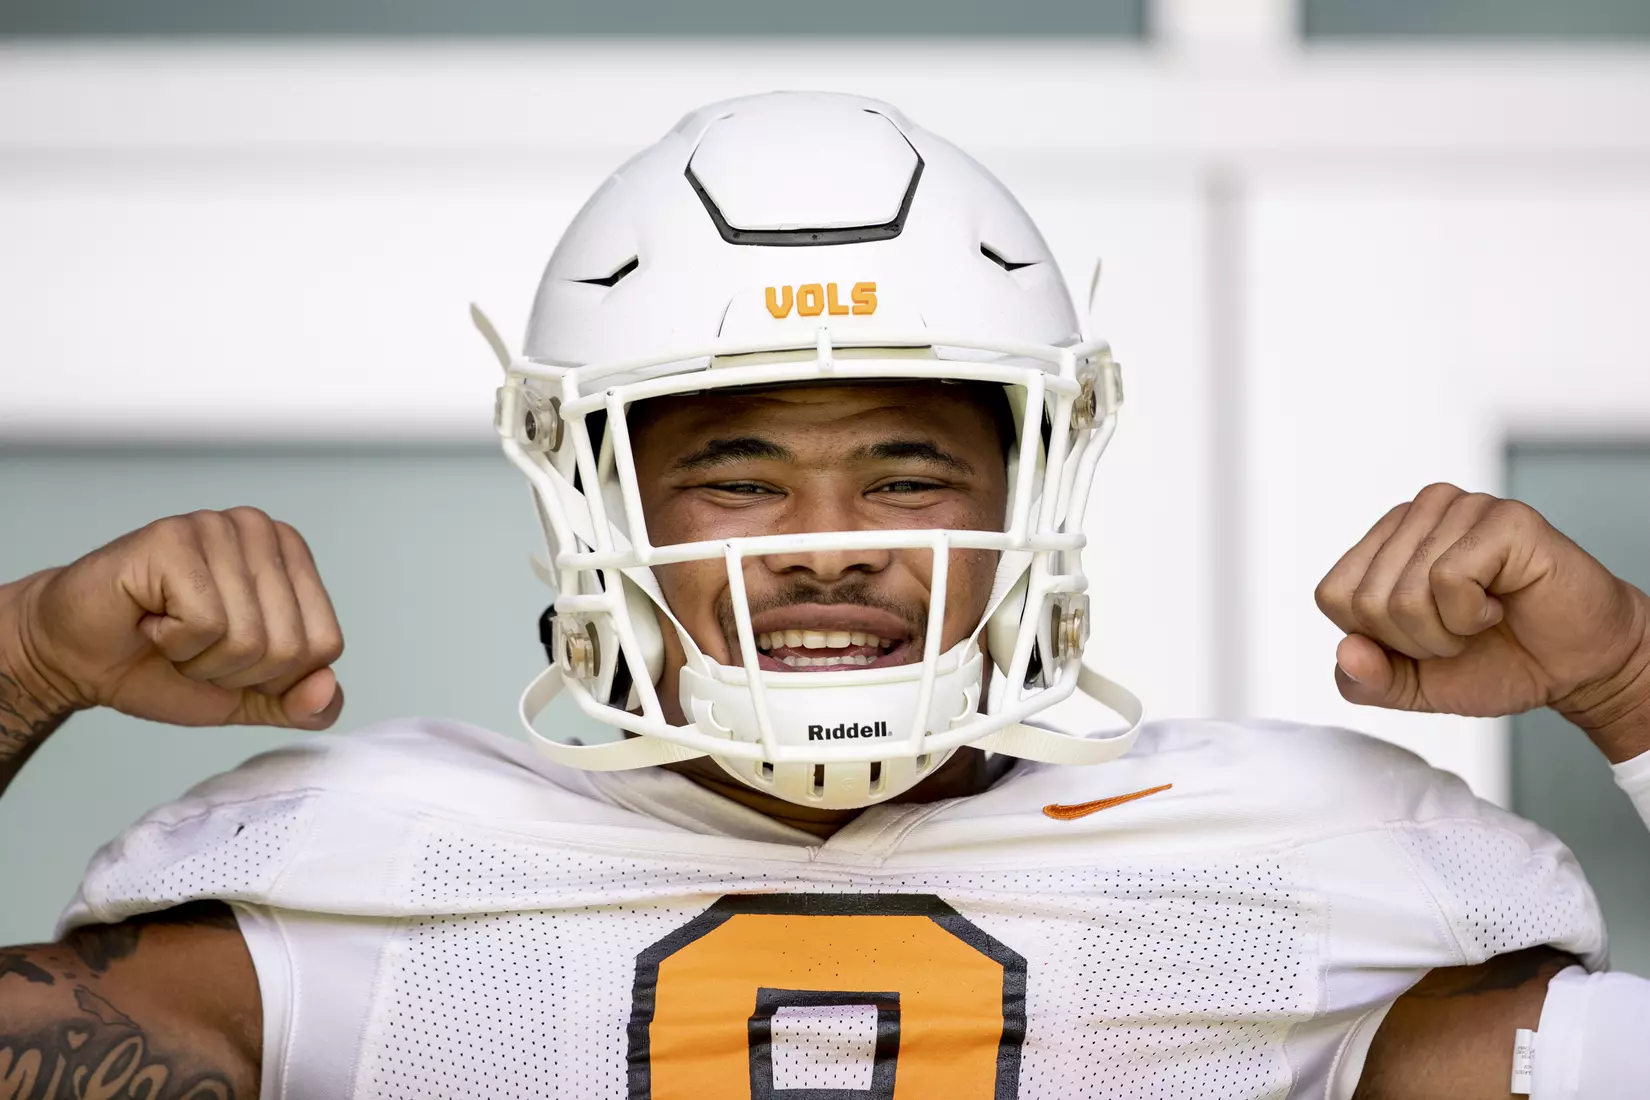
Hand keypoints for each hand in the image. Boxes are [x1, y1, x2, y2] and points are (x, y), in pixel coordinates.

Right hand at [11, 508, 344, 729]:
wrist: (76, 658)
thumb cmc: (160, 664)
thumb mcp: (246, 695)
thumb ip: (299, 701)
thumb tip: (329, 690)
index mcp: (292, 557)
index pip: (324, 645)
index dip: (272, 676)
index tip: (226, 656)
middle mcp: (261, 531)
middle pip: (289, 646)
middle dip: (233, 671)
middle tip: (190, 646)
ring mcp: (217, 528)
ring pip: (249, 638)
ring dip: (199, 659)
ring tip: (168, 631)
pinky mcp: (174, 538)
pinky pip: (205, 623)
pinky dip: (172, 642)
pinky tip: (149, 619)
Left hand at [1315, 483, 1649, 758]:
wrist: (1575, 668)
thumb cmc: (1497, 661)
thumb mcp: (1412, 685)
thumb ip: (1365, 680)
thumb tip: (1346, 651)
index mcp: (1385, 543)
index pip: (1333, 595)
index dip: (1376, 639)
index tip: (1424, 638)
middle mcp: (1417, 515)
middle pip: (1366, 600)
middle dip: (1414, 641)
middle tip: (1460, 633)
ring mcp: (1460, 509)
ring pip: (1404, 593)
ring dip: (1446, 631)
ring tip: (1481, 617)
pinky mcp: (1502, 518)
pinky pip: (1449, 579)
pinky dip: (1473, 614)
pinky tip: (1500, 602)